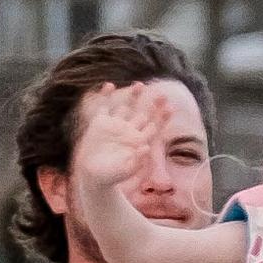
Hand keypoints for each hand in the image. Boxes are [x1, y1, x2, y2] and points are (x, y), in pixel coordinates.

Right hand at [71, 75, 185, 196]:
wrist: (92, 176)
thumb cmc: (110, 177)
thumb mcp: (124, 171)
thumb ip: (136, 161)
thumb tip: (146, 148)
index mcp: (138, 141)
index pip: (154, 127)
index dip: (162, 118)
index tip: (171, 108)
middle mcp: (128, 131)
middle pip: (144, 114)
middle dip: (153, 104)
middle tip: (162, 95)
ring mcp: (114, 126)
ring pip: (126, 106)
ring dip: (133, 96)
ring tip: (139, 85)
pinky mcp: (99, 123)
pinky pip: (104, 106)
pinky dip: (105, 96)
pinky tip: (109, 86)